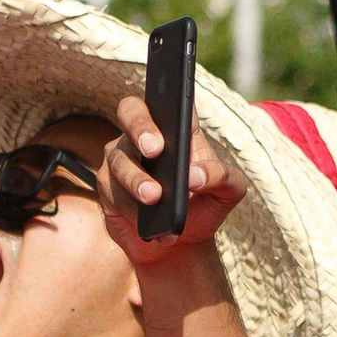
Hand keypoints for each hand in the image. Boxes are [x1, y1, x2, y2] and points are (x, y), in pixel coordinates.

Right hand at [98, 94, 246, 262]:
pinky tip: (147, 224)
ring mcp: (123, 159)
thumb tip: (195, 175)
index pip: (173, 100)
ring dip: (136, 180)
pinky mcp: (108, 186)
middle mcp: (146, 135)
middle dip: (140, 126)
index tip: (176, 105)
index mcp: (180, 128)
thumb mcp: (228, 193)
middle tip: (155, 149)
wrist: (180, 245)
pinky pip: (112, 191)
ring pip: (119, 159)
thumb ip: (221, 177)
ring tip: (154, 198)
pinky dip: (131, 209)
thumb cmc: (204, 206)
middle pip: (130, 111)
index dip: (171, 91)